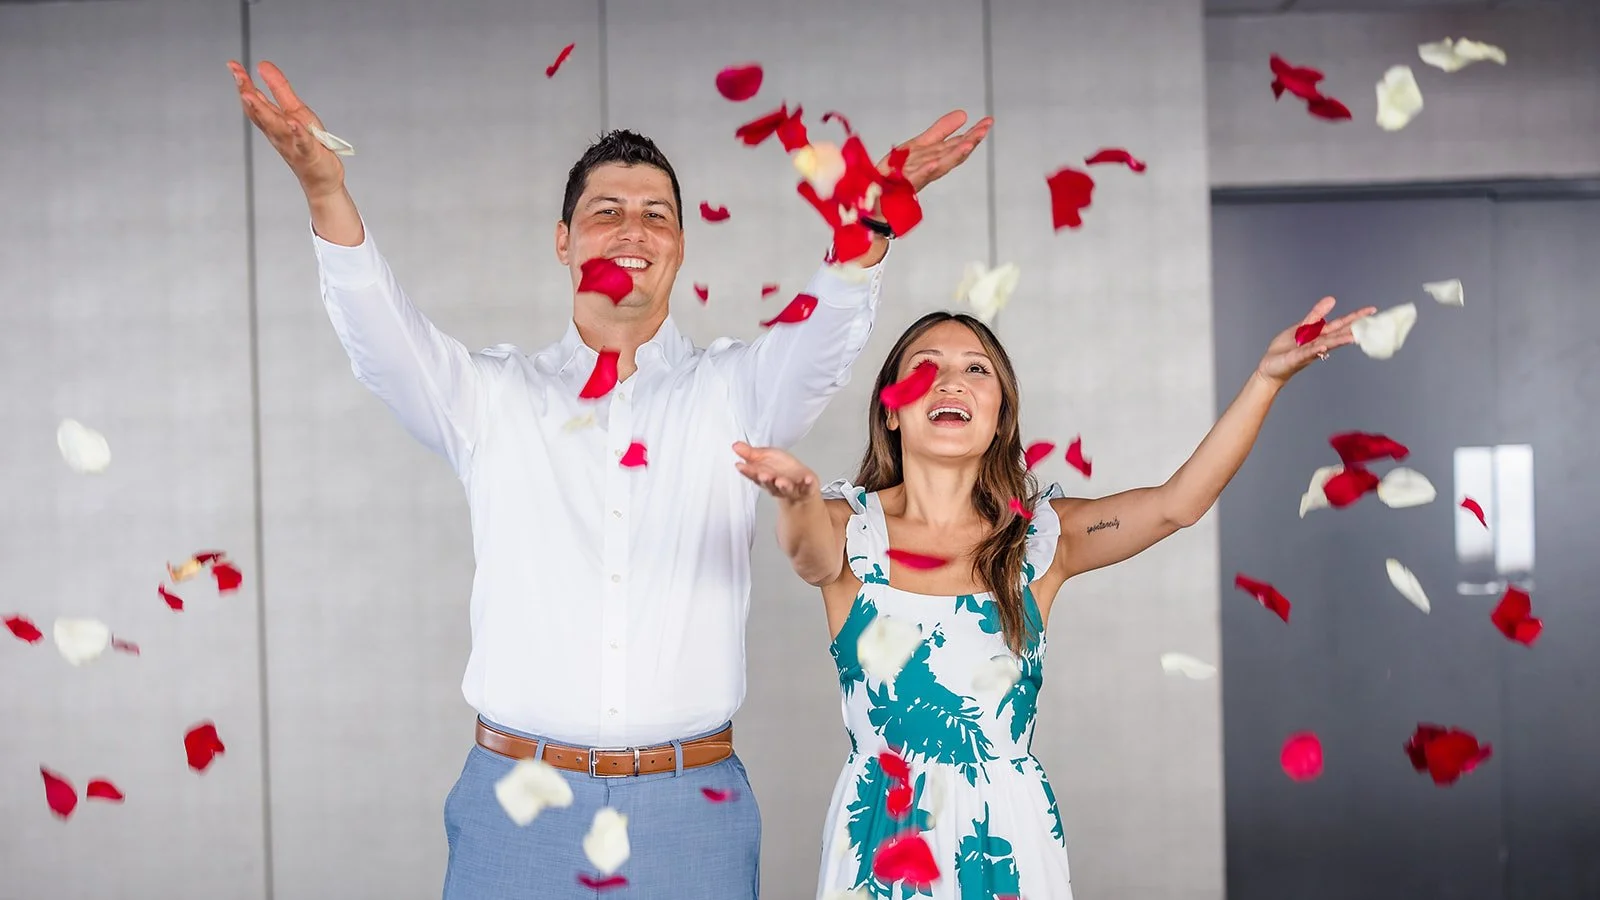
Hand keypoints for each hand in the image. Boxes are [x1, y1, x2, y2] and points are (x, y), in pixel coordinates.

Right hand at [228, 60, 344, 199]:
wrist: (321, 178)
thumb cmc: (307, 144)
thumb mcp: (295, 111)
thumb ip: (279, 89)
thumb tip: (263, 65)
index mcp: (273, 122)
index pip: (254, 101)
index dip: (243, 83)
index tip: (232, 64)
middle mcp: (277, 133)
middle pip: (259, 113)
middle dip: (247, 94)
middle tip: (237, 76)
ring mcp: (291, 144)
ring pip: (275, 126)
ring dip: (262, 111)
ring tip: (250, 95)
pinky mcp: (309, 153)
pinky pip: (302, 142)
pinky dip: (296, 133)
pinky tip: (292, 123)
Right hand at [733, 442, 818, 501]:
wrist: (801, 484)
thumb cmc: (781, 470)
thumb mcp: (765, 457)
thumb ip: (750, 453)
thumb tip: (735, 445)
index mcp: (764, 476)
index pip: (754, 474)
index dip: (748, 471)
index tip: (741, 466)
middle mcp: (775, 485)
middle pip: (769, 483)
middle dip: (765, 479)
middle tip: (762, 475)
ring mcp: (791, 488)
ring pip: (785, 489)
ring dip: (783, 485)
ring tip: (781, 481)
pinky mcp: (805, 489)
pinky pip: (807, 488)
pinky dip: (807, 485)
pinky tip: (808, 479)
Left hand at [880, 110, 992, 193]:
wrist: (877, 193)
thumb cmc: (898, 172)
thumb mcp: (920, 144)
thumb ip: (941, 131)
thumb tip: (963, 114)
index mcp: (935, 157)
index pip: (958, 144)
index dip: (973, 133)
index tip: (988, 122)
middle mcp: (930, 167)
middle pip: (952, 155)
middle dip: (969, 143)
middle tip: (983, 131)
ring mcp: (918, 176)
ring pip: (939, 166)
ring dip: (954, 156)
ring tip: (968, 144)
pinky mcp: (903, 185)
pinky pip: (915, 178)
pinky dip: (925, 171)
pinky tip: (934, 163)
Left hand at [1255, 296, 1377, 384]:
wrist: (1271, 366)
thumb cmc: (1287, 348)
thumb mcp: (1302, 327)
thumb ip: (1316, 315)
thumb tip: (1332, 299)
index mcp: (1320, 334)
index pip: (1340, 324)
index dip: (1355, 317)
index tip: (1371, 310)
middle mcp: (1318, 343)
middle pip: (1338, 333)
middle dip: (1354, 328)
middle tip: (1371, 322)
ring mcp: (1309, 351)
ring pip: (1327, 344)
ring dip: (1339, 341)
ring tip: (1353, 338)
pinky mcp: (1297, 358)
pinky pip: (1308, 352)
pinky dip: (1316, 349)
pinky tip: (1323, 346)